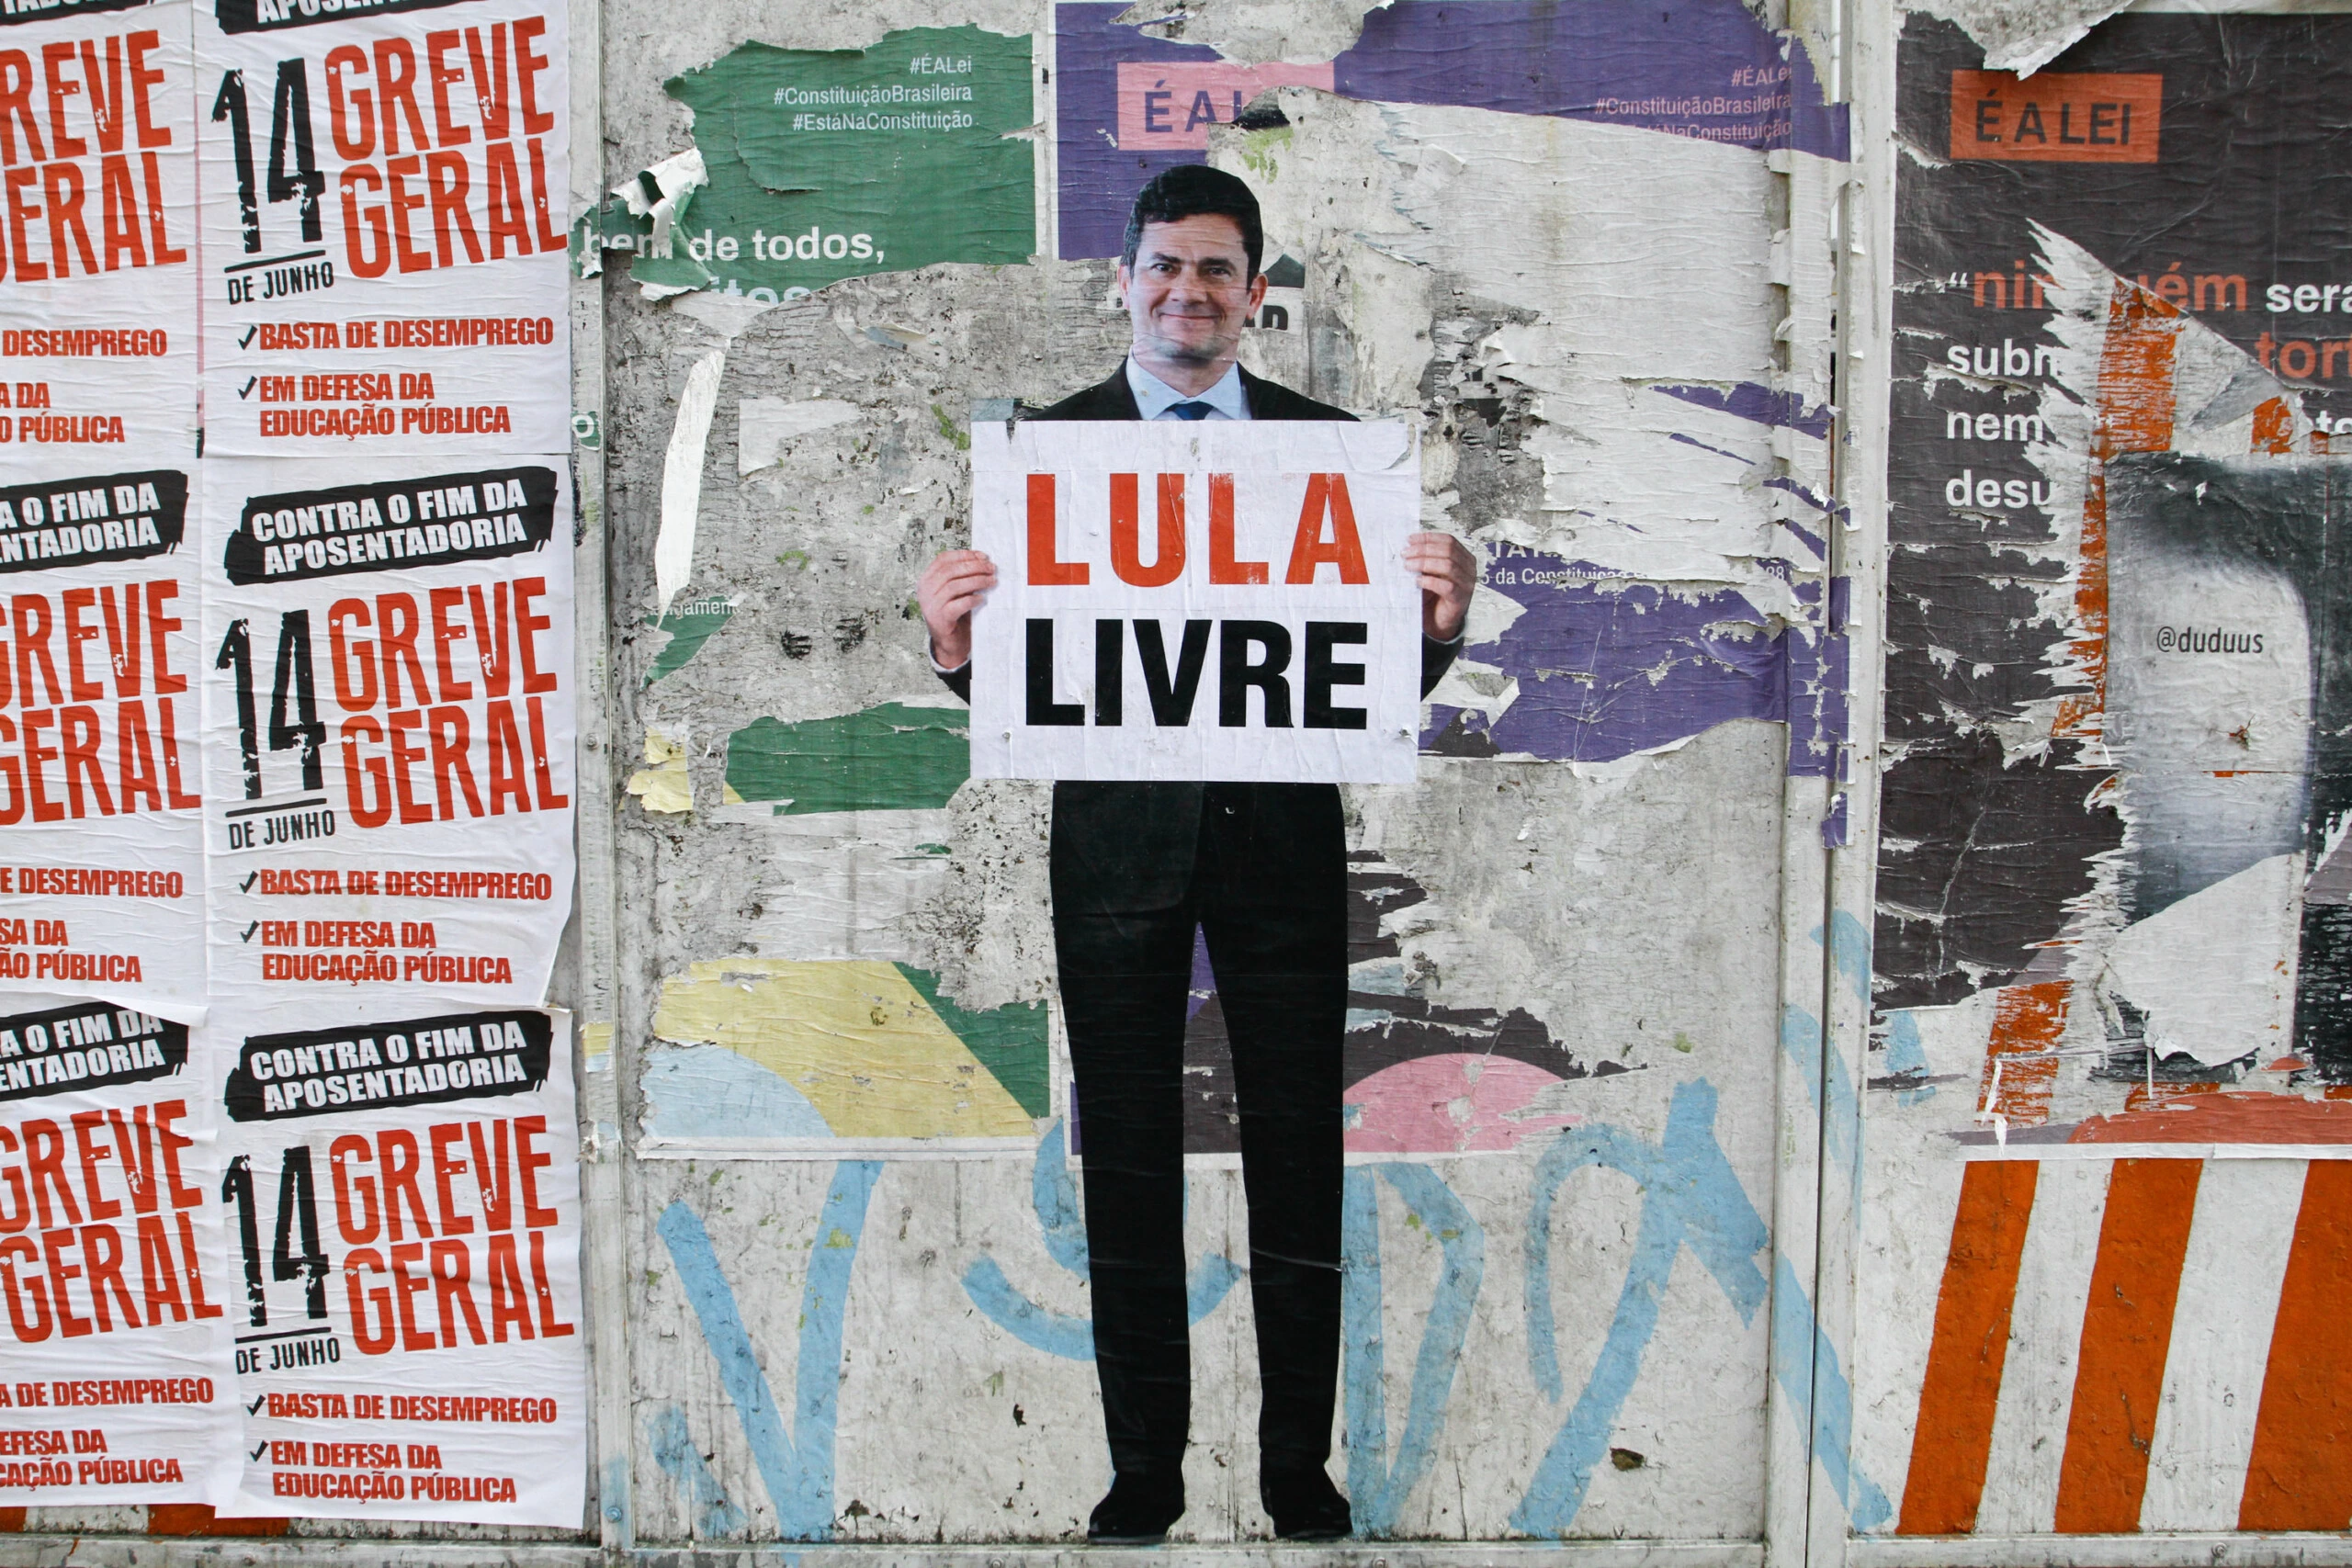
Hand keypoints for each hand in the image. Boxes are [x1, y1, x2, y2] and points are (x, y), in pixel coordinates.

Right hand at [918, 549, 996, 668]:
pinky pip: (958, 604)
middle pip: (950, 570)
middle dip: (974, 566)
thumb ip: (962, 576)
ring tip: (991, 581)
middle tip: (991, 568)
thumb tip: (982, 560)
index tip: (982, 556)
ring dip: (977, 581)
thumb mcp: (956, 591)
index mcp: (927, 579)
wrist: (950, 642)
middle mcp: (925, 591)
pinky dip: (972, 600)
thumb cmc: (955, 614)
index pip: (943, 559)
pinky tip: (982, 599)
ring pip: (955, 585)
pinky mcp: (940, 619)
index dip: (964, 555)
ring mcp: (931, 605)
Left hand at [1405, 532, 1475, 641]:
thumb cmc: (1434, 595)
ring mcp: (1467, 584)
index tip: (1410, 540)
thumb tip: (1409, 546)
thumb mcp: (1430, 572)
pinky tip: (1417, 582)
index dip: (1428, 538)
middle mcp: (1469, 569)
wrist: (1438, 621)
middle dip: (1423, 550)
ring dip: (1424, 563)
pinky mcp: (1460, 599)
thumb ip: (1425, 558)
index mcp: (1464, 558)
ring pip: (1448, 565)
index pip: (1448, 540)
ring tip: (1408, 566)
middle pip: (1448, 550)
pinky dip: (1429, 581)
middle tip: (1406, 554)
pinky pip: (1446, 586)